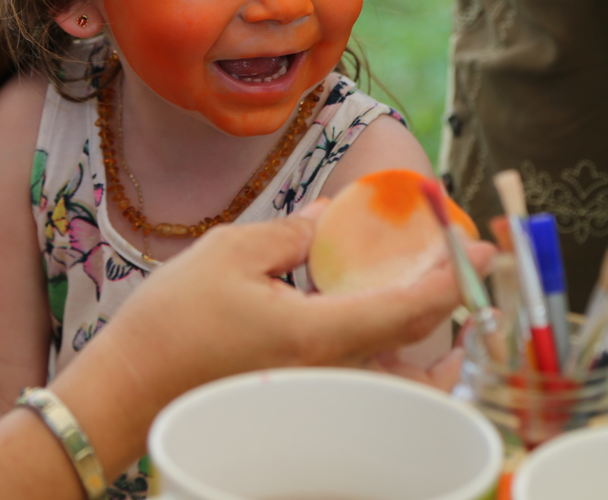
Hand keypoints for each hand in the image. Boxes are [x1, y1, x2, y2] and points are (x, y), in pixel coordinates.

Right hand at [66, 208, 497, 423]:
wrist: (128, 392)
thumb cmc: (171, 323)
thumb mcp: (232, 252)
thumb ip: (295, 231)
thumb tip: (336, 215)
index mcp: (322, 335)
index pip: (415, 307)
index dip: (454, 272)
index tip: (478, 244)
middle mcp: (332, 371)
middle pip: (418, 341)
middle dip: (451, 296)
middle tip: (464, 257)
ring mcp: (318, 388)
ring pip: (396, 362)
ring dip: (421, 321)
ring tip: (426, 276)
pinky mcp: (300, 392)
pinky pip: (363, 369)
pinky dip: (384, 338)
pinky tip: (370, 303)